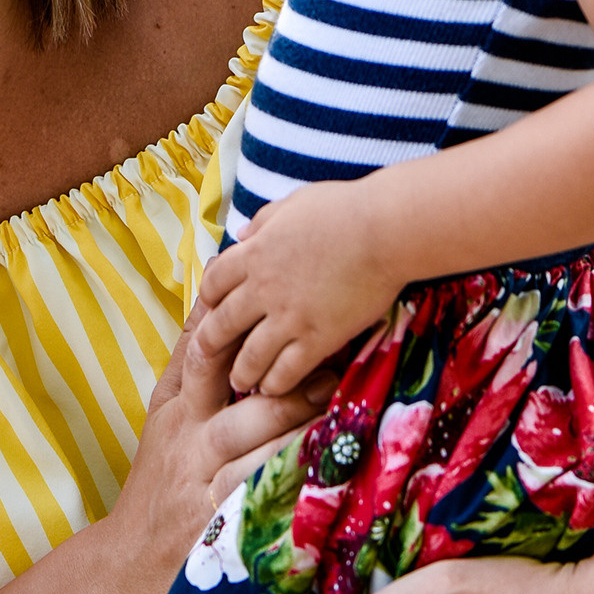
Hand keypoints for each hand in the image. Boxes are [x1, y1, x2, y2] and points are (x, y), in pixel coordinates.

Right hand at [105, 312, 324, 593]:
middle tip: (333, 372)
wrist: (128, 563)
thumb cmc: (159, 482)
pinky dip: (293, 484)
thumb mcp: (164, 417)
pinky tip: (326, 471)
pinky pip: (262, 501)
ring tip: (339, 417)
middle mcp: (188, 445)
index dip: (240, 330)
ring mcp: (203, 488)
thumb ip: (189, 362)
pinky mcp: (220, 529)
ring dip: (298, 432)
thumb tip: (213, 294)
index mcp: (176, 411)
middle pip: (234, 403)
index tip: (281, 308)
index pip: (201, 355)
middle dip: (284, 389)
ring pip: (253, 453)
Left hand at [195, 177, 402, 397]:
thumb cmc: (345, 210)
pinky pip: (286, 371)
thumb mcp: (293, 204)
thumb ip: (264, 222)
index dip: (209, 299)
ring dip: (242, 372)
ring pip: (249, 357)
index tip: (212, 309)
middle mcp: (263, 289)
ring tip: (241, 382)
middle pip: (222, 325)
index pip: (213, 283)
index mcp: (254, 254)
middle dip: (210, 344)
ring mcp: (288, 317)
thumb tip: (242, 234)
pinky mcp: (317, 338)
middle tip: (208, 357)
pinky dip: (276, 383)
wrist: (385, 230)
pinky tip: (274, 389)